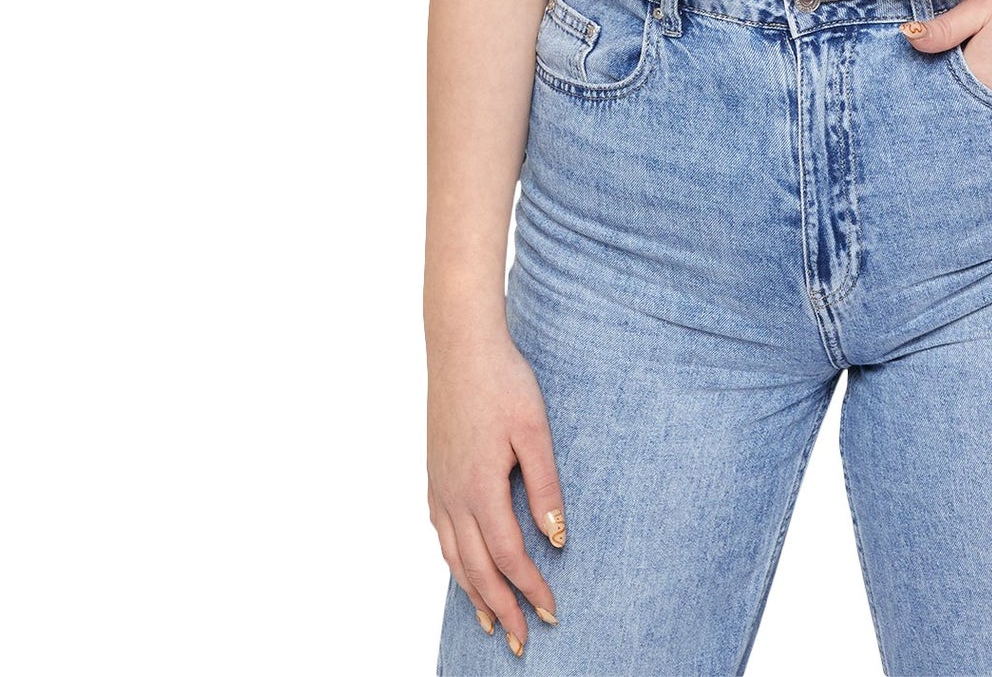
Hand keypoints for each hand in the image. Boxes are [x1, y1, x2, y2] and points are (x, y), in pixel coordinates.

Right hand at [427, 326, 563, 656]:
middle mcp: (454, 498)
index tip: (551, 614)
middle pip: (478, 571)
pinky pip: (443, 536)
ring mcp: (440, 489)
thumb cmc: (504, 382)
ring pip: (455, 559)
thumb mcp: (534, 429)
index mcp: (481, 489)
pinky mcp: (435, 478)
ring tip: (490, 624)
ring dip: (474, 595)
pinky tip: (465, 571)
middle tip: (520, 643)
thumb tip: (556, 538)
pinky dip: (456, 564)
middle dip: (501, 610)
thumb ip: (545, 485)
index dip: (531, 590)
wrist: (460, 348)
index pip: (510, 557)